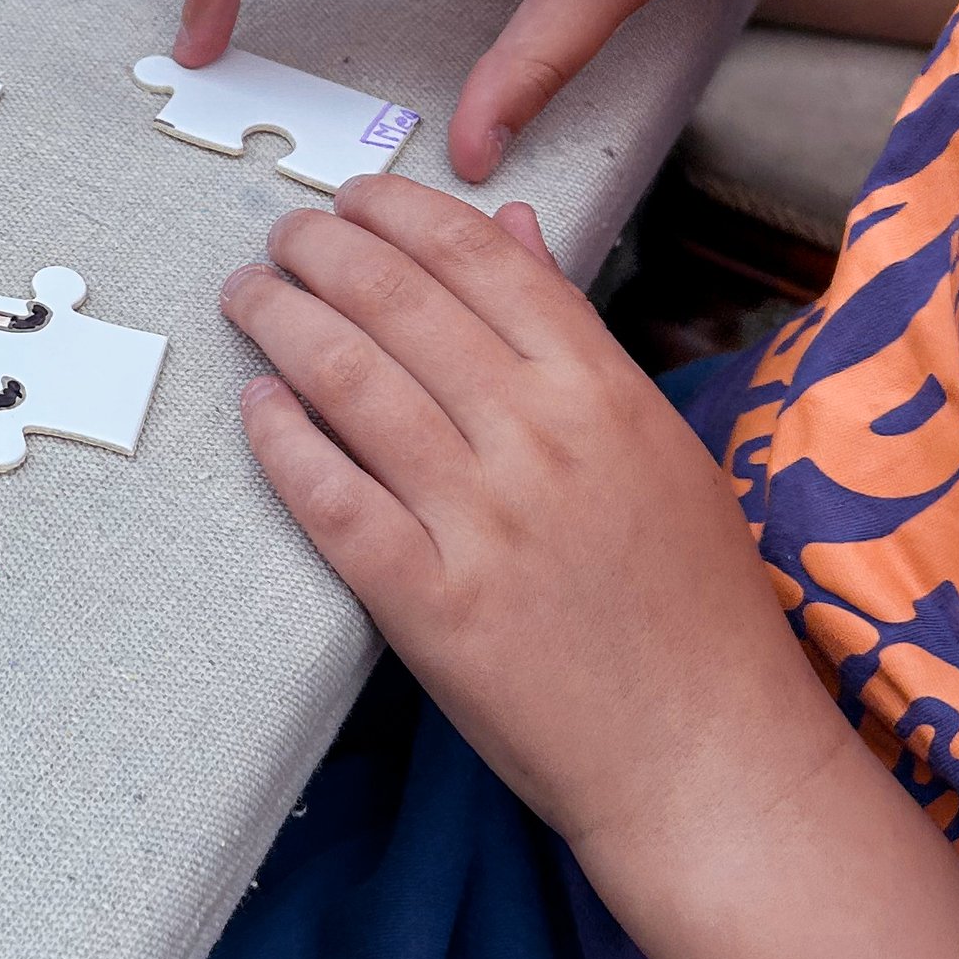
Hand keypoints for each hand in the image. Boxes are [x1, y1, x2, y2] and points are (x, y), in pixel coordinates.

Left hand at [223, 178, 839, 858]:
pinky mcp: (430, 604)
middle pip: (398, 302)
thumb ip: (578, 335)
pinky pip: (332, 498)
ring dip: (282, 322)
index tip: (352, 199)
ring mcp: (483, 521)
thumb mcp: (660, 444)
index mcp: (603, 390)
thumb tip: (513, 229)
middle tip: (281, 239)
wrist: (709, 759)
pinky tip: (257, 405)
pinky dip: (282, 439)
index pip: (480, 259)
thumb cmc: (695, 608)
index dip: (399, 212)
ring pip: (350, 381)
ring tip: (249, 297)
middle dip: (320, 251)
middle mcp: (541, 439)